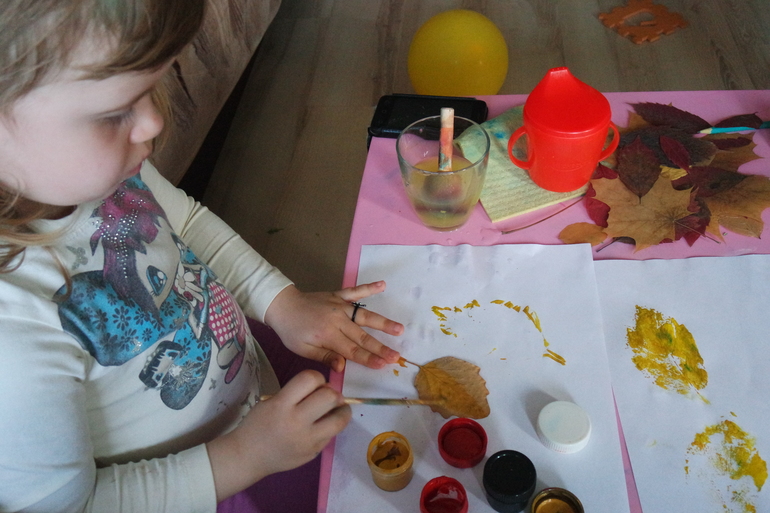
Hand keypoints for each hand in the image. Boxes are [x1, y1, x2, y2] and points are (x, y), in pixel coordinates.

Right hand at [207, 370, 350, 500]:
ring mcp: (307, 440)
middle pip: (330, 396)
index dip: (317, 377)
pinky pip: (331, 436)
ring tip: (337, 410)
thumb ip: (295, 394)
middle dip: (332, 393)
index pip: (310, 378)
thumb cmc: (258, 425)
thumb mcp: (270, 402)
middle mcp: (296, 421)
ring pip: (339, 420)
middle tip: (328, 398)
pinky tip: (323, 426)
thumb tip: (325, 389)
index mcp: (281, 404)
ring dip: (342, 411)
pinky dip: (331, 428)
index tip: (316, 384)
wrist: (248, 457)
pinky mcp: (313, 453)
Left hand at [264, 281, 402, 371]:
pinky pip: (355, 291)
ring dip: (383, 322)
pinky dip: (369, 288)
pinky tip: (382, 284)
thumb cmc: (292, 332)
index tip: (384, 364)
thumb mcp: (303, 350)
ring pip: (365, 315)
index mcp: (328, 335)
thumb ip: (325, 356)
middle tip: (397, 356)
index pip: (352, 350)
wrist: (282, 305)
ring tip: (400, 328)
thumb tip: (343, 366)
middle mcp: (338, 320)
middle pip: (363, 336)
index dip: (369, 358)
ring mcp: (340, 305)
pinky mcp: (338, 295)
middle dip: (381, 347)